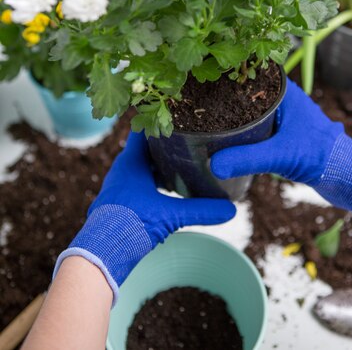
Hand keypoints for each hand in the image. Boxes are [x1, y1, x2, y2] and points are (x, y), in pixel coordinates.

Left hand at [53, 131, 235, 302]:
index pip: (143, 130)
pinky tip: (168, 188)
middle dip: (165, 144)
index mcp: (130, 162)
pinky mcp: (120, 201)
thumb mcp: (171, 215)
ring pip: (142, 166)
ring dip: (159, 163)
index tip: (179, 116)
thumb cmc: (131, 224)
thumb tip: (231, 209)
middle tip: (188, 138)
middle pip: (145, 148)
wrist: (101, 254)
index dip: (159, 120)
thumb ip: (200, 210)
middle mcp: (122, 169)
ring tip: (183, 161)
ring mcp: (120, 185)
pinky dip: (153, 180)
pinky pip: (139, 182)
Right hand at [211, 79, 351, 222]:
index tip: (205, 77)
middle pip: (248, 90)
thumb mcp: (279, 155)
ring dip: (235, 113)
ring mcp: (285, 116)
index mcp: (285, 92)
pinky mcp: (285, 133)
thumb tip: (213, 164)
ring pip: (253, 109)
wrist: (348, 175)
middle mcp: (284, 99)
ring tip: (209, 118)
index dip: (228, 73)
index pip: (251, 72)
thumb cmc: (320, 155)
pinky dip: (245, 129)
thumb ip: (246, 158)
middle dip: (226, 95)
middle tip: (200, 100)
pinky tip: (230, 138)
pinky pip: (259, 125)